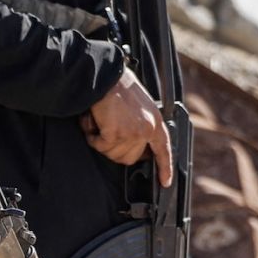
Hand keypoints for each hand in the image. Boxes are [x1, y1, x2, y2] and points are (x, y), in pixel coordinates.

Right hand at [80, 68, 172, 184]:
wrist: (106, 77)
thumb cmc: (119, 88)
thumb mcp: (141, 107)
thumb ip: (142, 126)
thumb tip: (137, 145)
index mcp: (155, 122)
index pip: (164, 150)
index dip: (165, 167)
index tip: (165, 181)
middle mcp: (146, 129)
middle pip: (130, 158)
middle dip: (115, 149)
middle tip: (108, 133)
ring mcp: (132, 133)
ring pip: (113, 154)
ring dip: (102, 142)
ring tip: (101, 122)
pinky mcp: (116, 133)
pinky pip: (100, 146)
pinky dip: (92, 136)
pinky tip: (94, 122)